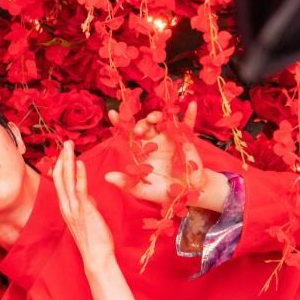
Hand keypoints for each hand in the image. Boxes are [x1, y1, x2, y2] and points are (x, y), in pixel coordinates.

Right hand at [53, 140, 114, 270]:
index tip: (65, 151)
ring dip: (68, 161)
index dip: (61, 165)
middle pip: (60, 177)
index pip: (60, 181)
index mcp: (66, 207)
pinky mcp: (84, 211)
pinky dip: (79, 175)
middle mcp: (66, 206)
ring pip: (67, 180)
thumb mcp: (88, 217)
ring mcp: (73, 208)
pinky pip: (80, 190)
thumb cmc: (95, 239)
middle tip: (65, 142)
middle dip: (62, 158)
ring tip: (69, 146)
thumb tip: (87, 196)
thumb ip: (85, 205)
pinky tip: (80, 163)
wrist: (96, 257)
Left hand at [104, 102, 221, 208]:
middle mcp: (155, 140)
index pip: (129, 134)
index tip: (112, 113)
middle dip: (140, 124)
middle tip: (138, 131)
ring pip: (163, 120)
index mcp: (143, 149)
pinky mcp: (185, 139)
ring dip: (157, 116)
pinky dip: (190, 115)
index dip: (121, 123)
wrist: (187, 193)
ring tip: (153, 119)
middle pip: (145, 124)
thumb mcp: (143, 189)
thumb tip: (106, 177)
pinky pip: (188, 125)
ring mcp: (170, 138)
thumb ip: (126, 183)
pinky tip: (192, 106)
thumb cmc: (164, 190)